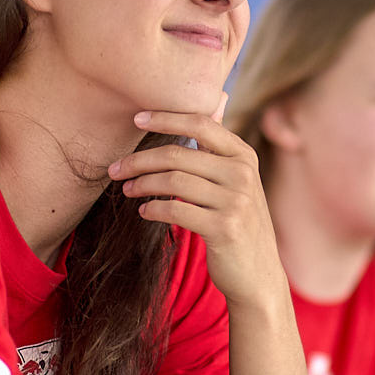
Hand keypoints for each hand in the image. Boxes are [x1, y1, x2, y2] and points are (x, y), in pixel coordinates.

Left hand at [111, 108, 287, 308]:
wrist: (258, 274)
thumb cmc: (239, 223)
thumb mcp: (238, 181)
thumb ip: (222, 148)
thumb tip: (219, 100)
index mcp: (244, 156)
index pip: (202, 124)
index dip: (166, 118)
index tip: (136, 117)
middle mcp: (243, 174)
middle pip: (179, 155)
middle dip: (140, 160)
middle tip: (116, 168)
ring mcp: (236, 201)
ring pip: (173, 182)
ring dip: (142, 185)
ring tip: (127, 190)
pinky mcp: (224, 228)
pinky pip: (176, 210)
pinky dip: (154, 210)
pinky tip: (143, 212)